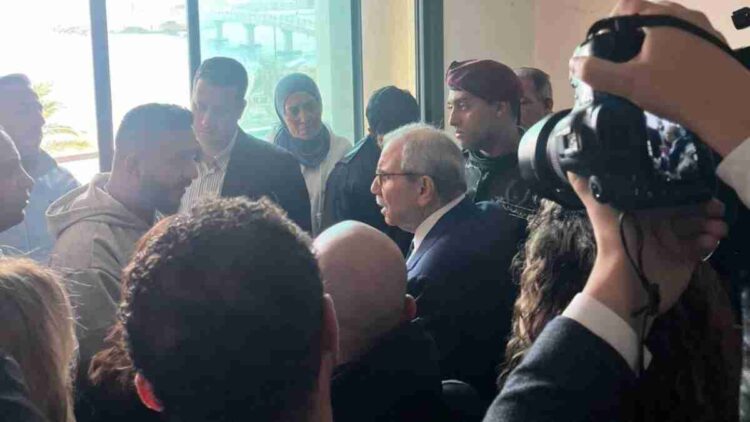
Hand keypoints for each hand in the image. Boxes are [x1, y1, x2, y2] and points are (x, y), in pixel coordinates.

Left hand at [568, 172, 726, 329]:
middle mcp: (660, 224)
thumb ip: (588, 189)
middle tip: (716, 210)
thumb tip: (570, 166)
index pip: (673, 195)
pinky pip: (702, 248)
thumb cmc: (615, 241)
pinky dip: (708, 244)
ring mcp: (673, 242)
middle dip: (706, 209)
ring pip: (700, 228)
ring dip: (711, 226)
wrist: (624, 281)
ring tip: (715, 230)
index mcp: (646, 210)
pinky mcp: (683, 259)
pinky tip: (708, 243)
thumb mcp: (601, 210)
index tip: (704, 191)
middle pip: (691, 210)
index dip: (689, 192)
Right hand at [569, 0, 749, 156]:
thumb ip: (597, 71)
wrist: (729, 108)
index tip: (605, 44)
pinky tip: (669, 76)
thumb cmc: (676, 90)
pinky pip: (687, 42)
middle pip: (650, 15)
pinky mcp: (716, 47)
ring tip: (643, 70)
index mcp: (661, 17)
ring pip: (670, 29)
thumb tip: (574, 62)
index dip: (611, 21)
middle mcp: (685, 16)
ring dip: (653, 44)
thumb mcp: (628, 83)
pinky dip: (673, 53)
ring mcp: (704, 30)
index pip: (628, 5)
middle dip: (631, 33)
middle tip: (620, 59)